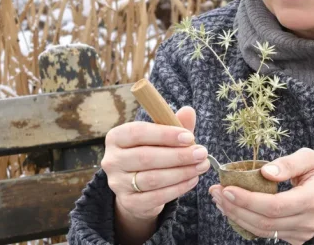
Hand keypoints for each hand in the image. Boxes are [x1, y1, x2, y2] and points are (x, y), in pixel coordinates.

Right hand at [102, 106, 209, 220]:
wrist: (136, 188)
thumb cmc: (150, 153)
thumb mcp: (160, 137)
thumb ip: (173, 124)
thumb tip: (188, 111)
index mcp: (116, 137)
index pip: (138, 133)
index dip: (165, 135)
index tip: (189, 137)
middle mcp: (112, 160)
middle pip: (146, 157)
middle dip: (178, 155)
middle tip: (201, 153)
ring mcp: (118, 183)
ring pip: (153, 178)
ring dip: (182, 172)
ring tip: (201, 166)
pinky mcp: (129, 202)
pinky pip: (157, 197)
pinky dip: (178, 188)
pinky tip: (192, 180)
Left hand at [208, 148, 313, 244]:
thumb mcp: (311, 158)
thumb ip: (289, 163)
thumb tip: (264, 172)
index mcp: (313, 199)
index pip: (275, 206)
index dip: (248, 200)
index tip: (227, 189)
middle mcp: (308, 221)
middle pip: (265, 222)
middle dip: (236, 209)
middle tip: (216, 193)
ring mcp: (302, 233)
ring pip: (263, 232)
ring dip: (237, 217)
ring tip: (219, 200)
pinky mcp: (296, 239)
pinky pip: (267, 234)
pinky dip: (247, 222)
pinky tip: (234, 209)